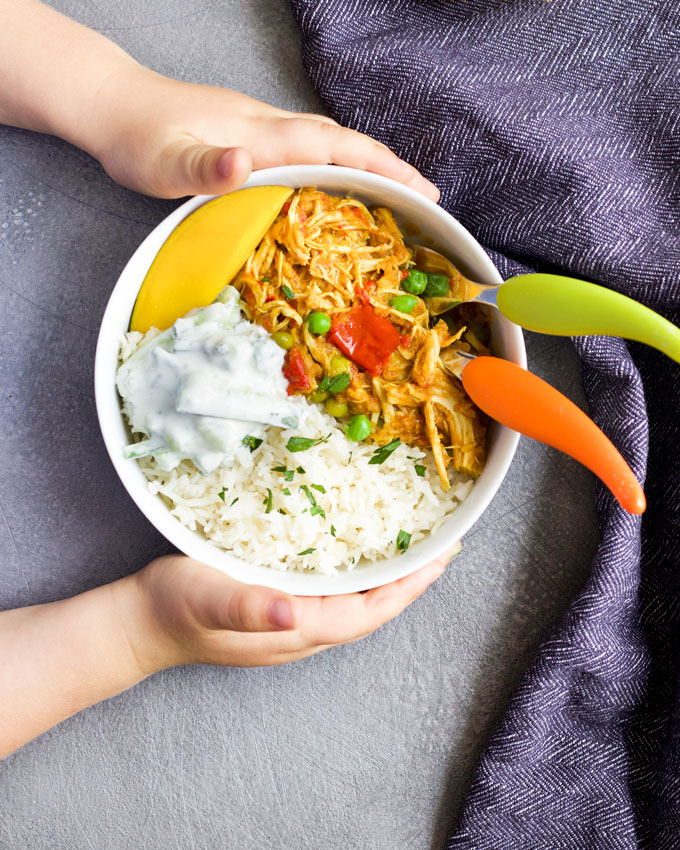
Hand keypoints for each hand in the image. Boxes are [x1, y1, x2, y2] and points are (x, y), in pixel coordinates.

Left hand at [89, 65, 439, 201]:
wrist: (113, 104)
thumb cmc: (137, 138)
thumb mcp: (163, 162)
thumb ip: (204, 166)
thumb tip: (245, 163)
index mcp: (259, 134)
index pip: (332, 148)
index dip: (379, 167)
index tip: (420, 189)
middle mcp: (268, 126)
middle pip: (343, 142)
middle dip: (389, 167)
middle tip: (429, 198)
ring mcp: (262, 128)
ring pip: (329, 143)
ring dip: (369, 164)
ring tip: (400, 192)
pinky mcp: (252, 135)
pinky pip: (310, 149)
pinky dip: (340, 164)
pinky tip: (342, 182)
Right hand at [116, 549, 457, 672]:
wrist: (141, 622)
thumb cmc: (174, 609)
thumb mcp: (208, 599)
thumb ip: (248, 608)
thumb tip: (293, 613)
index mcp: (297, 628)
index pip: (370, 610)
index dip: (409, 586)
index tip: (442, 556)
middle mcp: (303, 630)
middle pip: (373, 608)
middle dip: (410, 580)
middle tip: (440, 544)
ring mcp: (291, 622)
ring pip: (355, 602)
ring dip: (388, 577)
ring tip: (412, 547)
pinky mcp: (278, 608)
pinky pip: (333, 593)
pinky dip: (356, 572)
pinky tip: (357, 552)